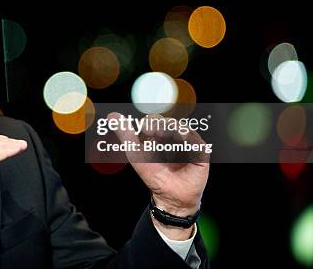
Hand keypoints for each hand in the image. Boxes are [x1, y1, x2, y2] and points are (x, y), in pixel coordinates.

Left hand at [108, 112, 208, 239]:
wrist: (169, 196)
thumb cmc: (153, 174)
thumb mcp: (135, 153)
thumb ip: (125, 134)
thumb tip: (112, 116)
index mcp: (159, 133)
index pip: (155, 120)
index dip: (150, 122)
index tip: (144, 129)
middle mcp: (174, 136)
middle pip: (168, 122)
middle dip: (161, 125)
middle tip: (153, 131)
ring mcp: (188, 143)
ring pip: (182, 129)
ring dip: (173, 129)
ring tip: (164, 135)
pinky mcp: (200, 152)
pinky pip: (196, 141)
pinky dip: (189, 137)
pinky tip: (182, 137)